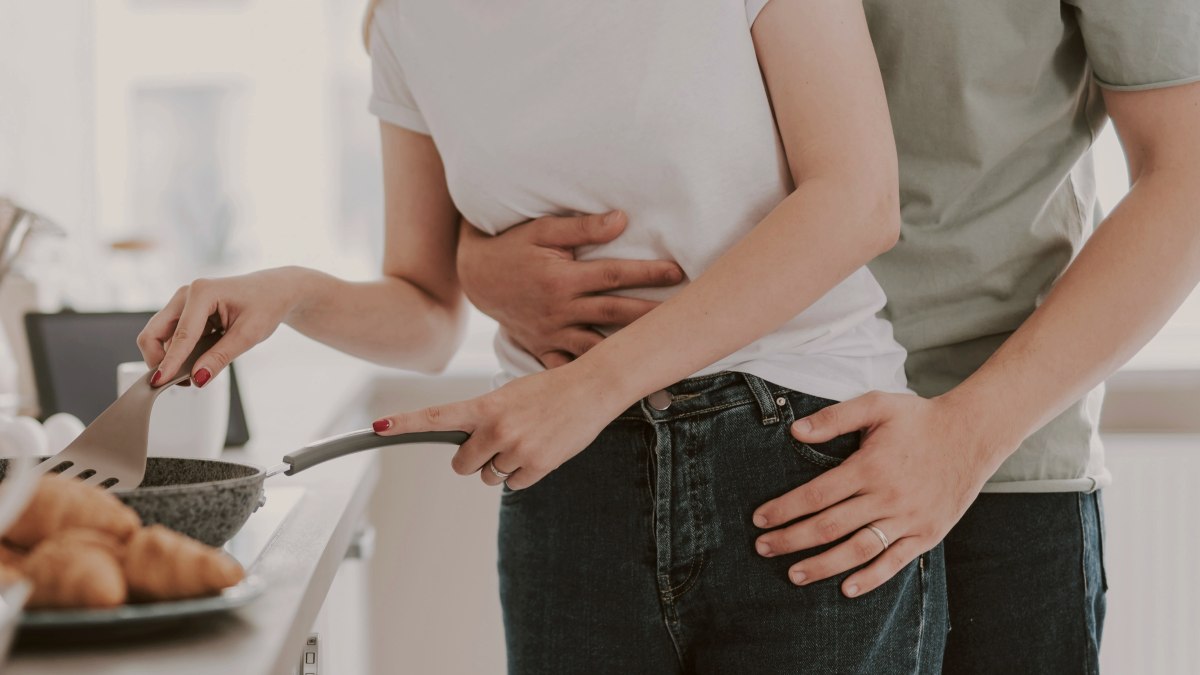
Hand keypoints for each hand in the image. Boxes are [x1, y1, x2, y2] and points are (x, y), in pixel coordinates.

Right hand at [137, 267, 305, 386]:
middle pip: (154, 332)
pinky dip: (176, 352)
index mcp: (202, 292)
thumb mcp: (249, 334)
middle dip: (159, 359)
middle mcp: (186, 294)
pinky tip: (194, 363)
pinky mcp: (185, 312)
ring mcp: (183, 302)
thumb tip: (198, 377)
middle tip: (175, 382)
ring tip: (189, 375)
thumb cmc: (266, 305)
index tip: (159, 382)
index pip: (181, 335)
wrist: (275, 291)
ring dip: (167, 357)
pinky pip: (170, 335)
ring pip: (158, 335)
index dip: (170, 361)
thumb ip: (221, 357)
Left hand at [371, 361, 628, 489]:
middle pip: (462, 465)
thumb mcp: (510, 395)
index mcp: (485, 405)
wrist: (591, 389)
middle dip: (474, 460)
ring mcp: (515, 449)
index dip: (404, 423)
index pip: (436, 416)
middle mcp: (495, 428)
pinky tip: (541, 451)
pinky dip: (524, 474)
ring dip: (503, 466)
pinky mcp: (536, 466)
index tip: (378, 427)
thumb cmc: (550, 390)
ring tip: (528, 441)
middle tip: (498, 444)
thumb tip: (470, 448)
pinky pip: (514, 484)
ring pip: (490, 477)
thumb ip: (485, 417)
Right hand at [456, 211, 683, 367]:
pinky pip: (567, 370)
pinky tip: (618, 390)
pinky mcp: (542, 348)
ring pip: (597, 347)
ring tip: (660, 357)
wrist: (475, 275)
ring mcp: (551, 333)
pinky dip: (589, 381)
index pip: (614, 275)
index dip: (648, 274)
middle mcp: (559, 309)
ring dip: (628, 353)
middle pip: (614, 314)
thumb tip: (622, 220)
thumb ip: (583, 228)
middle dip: (651, 315)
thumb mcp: (542, 230)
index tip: (678, 272)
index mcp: (562, 278)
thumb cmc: (512, 247)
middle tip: (687, 317)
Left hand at [751, 392, 1011, 596]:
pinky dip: (870, 579)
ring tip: (793, 575)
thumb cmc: (919, 418)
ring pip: (858, 550)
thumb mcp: (877, 404)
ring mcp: (909, 519)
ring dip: (823, 566)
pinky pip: (894, 562)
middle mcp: (888, 496)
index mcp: (870, 466)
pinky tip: (845, 589)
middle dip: (792, 540)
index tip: (759, 520)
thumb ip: (835, 417)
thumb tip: (795, 431)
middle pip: (830, 526)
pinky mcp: (927, 533)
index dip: (785, 509)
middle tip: (762, 549)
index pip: (816, 495)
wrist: (973, 433)